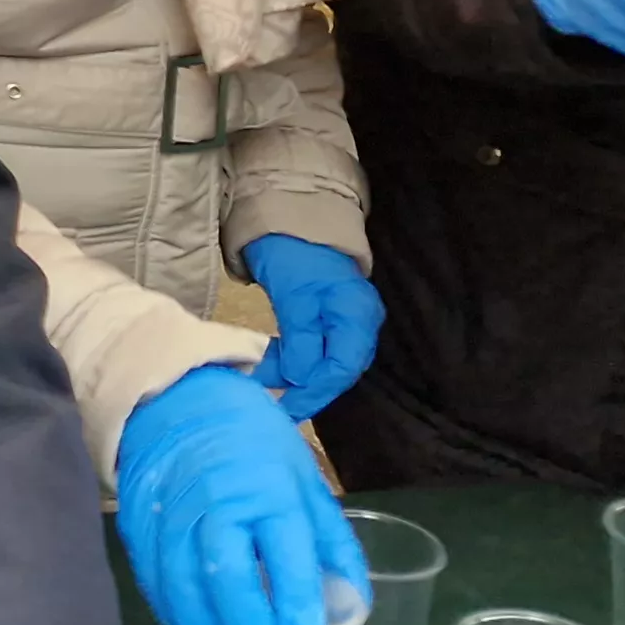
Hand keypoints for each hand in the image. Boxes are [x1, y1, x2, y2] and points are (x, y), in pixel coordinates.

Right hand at [115, 364, 366, 624]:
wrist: (176, 399)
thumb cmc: (253, 441)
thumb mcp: (305, 479)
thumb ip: (328, 541)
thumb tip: (351, 601)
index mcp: (269, 490)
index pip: (287, 565)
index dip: (296, 620)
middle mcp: (216, 502)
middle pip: (228, 580)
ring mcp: (170, 513)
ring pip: (184, 588)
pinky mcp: (137, 524)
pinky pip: (155, 582)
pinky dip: (176, 618)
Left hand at [242, 234, 381, 420]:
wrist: (291, 217)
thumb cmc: (294, 254)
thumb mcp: (293, 296)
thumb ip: (301, 339)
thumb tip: (302, 380)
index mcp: (357, 315)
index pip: (343, 366)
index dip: (316, 391)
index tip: (287, 407)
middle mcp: (358, 322)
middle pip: (338, 368)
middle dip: (306, 388)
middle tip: (275, 405)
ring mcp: (345, 320)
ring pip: (326, 361)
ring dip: (297, 375)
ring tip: (265, 385)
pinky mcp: (329, 318)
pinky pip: (318, 349)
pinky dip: (296, 360)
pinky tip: (274, 368)